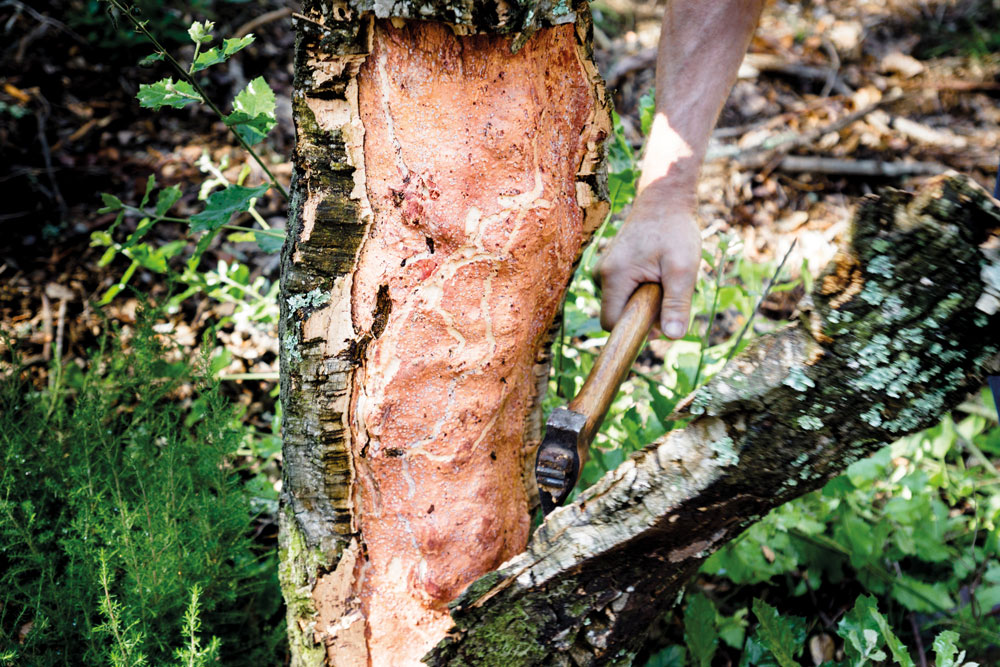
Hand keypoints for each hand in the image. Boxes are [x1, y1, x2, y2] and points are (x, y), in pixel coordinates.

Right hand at [594, 187, 700, 338]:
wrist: (665, 199)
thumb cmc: (675, 230)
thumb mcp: (683, 268)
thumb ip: (677, 304)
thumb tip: (672, 337)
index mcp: (613, 277)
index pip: (612, 324)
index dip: (636, 330)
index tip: (661, 319)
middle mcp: (601, 275)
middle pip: (618, 315)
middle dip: (644, 314)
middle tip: (668, 291)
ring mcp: (604, 271)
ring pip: (622, 304)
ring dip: (645, 302)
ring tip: (663, 277)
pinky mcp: (611, 268)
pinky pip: (624, 293)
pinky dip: (642, 291)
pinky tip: (656, 272)